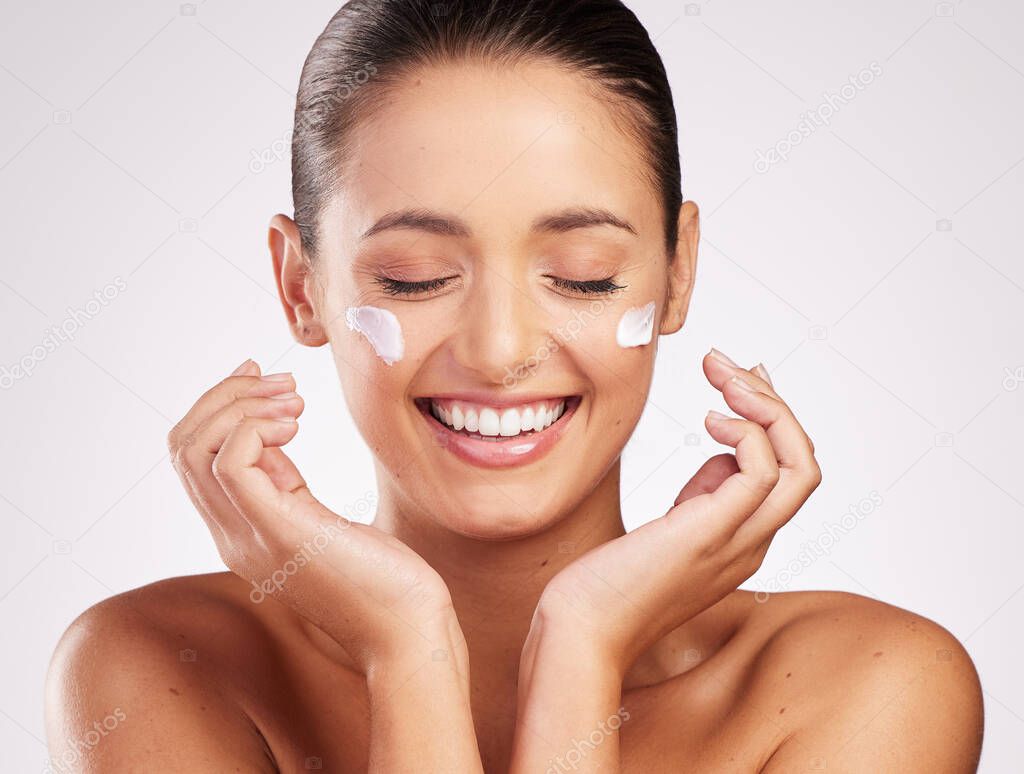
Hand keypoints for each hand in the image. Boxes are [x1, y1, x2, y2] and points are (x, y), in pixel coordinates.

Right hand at [166, 358, 460, 669]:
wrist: (406, 630)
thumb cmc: (378, 575)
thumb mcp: (318, 517)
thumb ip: (284, 483)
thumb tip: (271, 431)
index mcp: (239, 531)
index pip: (191, 457)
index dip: (217, 406)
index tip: (262, 378)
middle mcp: (231, 536)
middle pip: (183, 446)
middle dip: (225, 395)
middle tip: (282, 383)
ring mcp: (249, 538)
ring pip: (194, 449)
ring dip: (241, 404)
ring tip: (294, 399)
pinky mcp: (280, 533)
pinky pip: (231, 464)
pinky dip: (256, 427)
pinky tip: (297, 423)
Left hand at [531, 348, 821, 672]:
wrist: (581, 630)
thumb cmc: (609, 580)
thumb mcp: (669, 525)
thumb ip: (703, 491)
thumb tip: (724, 441)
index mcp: (744, 539)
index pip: (788, 471)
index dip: (770, 419)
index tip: (737, 380)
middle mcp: (753, 542)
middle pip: (805, 464)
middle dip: (774, 403)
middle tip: (727, 365)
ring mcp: (739, 542)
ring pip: (800, 466)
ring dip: (769, 408)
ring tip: (724, 378)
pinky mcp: (714, 535)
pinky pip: (763, 474)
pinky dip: (747, 434)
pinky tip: (708, 418)